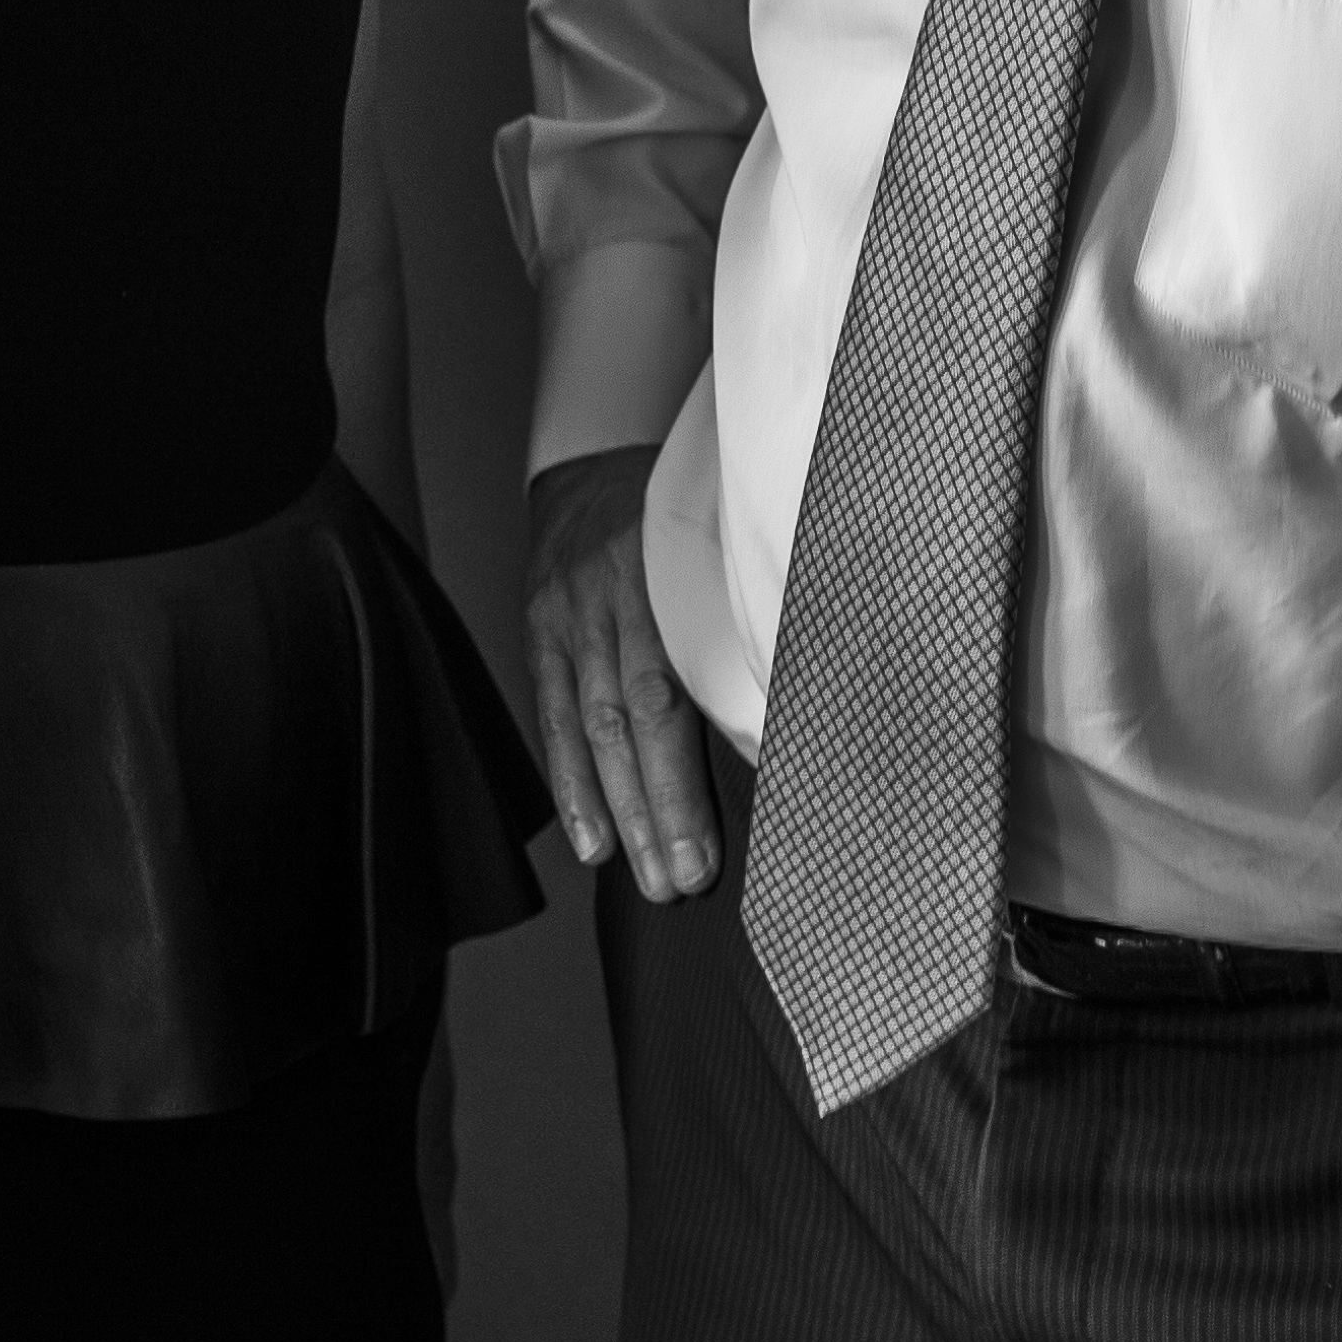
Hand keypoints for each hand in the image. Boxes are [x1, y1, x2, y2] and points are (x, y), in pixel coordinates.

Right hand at [524, 446, 714, 899]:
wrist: (591, 460)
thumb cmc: (683, 510)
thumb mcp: (726, 536)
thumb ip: (750, 611)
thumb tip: (800, 710)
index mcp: (676, 566)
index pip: (692, 676)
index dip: (712, 752)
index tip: (746, 818)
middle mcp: (618, 590)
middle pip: (640, 712)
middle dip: (662, 806)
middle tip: (686, 881)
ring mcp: (571, 611)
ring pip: (595, 722)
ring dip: (621, 809)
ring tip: (647, 876)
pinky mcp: (541, 630)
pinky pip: (553, 715)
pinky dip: (571, 782)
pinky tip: (592, 838)